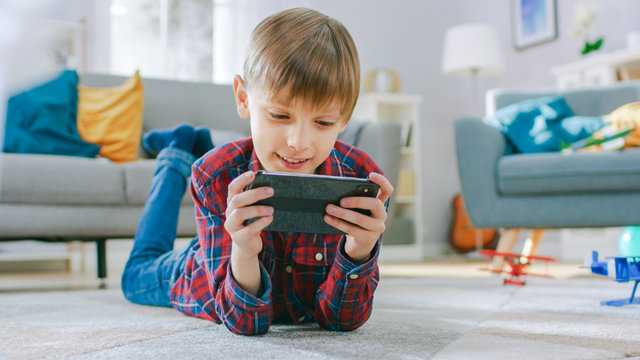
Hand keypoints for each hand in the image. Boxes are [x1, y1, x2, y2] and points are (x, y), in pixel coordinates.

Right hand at [224, 171, 273, 295]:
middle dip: (255, 194)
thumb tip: (273, 188)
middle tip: (271, 191)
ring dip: (258, 209)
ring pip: (240, 213)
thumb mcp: (254, 209)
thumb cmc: (253, 222)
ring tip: (272, 209)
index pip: (233, 187)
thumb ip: (258, 200)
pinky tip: (270, 219)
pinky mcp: (238, 238)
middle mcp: (229, 213)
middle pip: (237, 199)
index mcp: (232, 202)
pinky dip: (260, 223)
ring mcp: (232, 226)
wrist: (248, 245)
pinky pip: (248, 229)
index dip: (241, 180)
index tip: (253, 174)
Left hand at [324, 172, 392, 263]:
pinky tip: (328, 218)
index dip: (382, 181)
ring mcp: (377, 228)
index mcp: (379, 203)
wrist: (359, 244)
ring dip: (343, 213)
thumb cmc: (355, 220)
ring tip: (329, 208)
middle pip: (375, 204)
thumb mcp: (355, 209)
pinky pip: (353, 230)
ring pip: (361, 219)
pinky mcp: (369, 239)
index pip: (387, 190)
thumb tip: (333, 193)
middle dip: (358, 201)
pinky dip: (338, 223)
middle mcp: (381, 215)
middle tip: (341, 200)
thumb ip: (351, 199)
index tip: (371, 175)